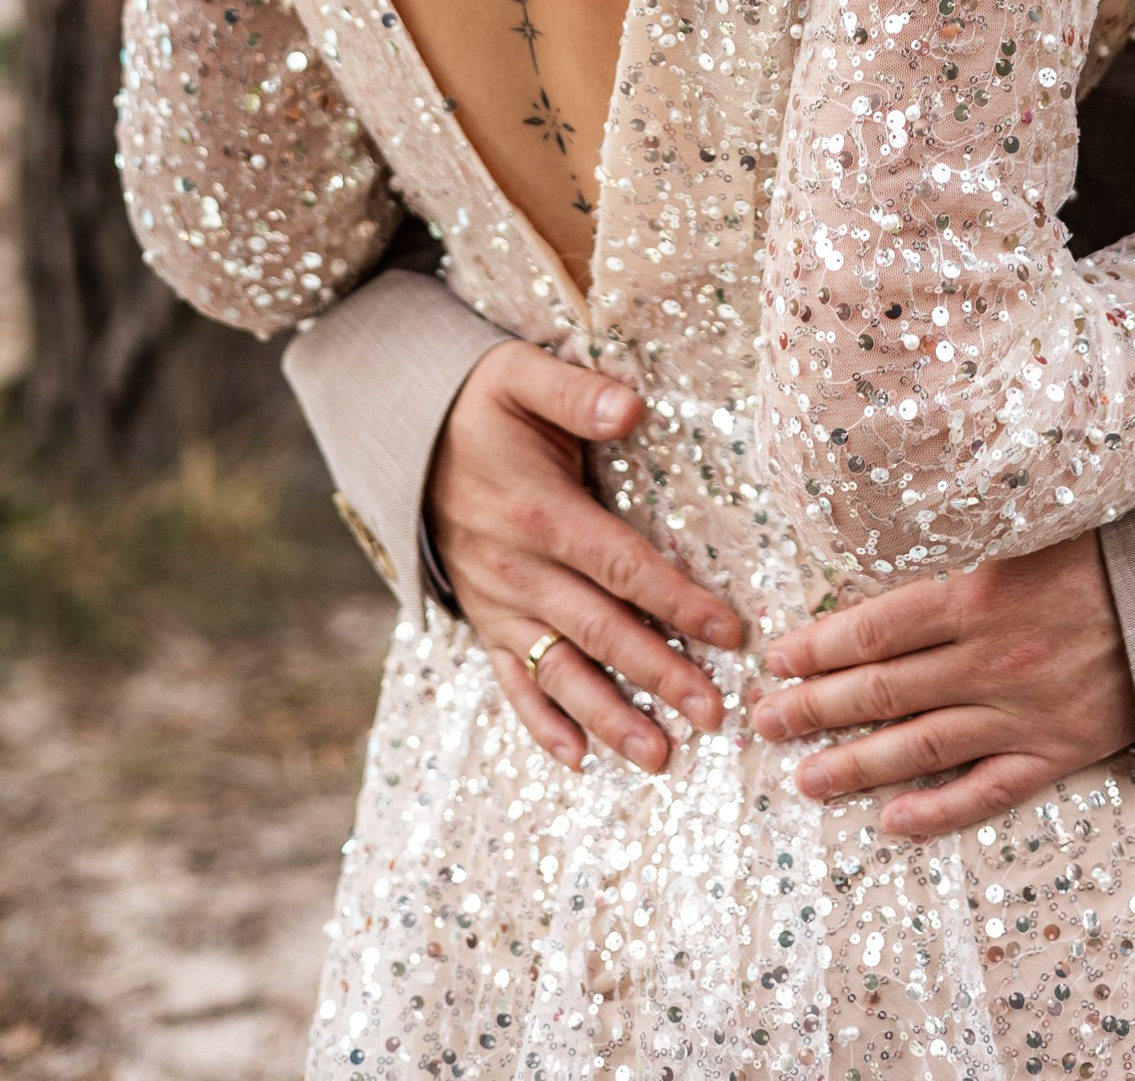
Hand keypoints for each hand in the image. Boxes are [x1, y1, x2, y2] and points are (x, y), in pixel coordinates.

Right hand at [429, 342, 743, 771]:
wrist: (406, 438)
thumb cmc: (481, 404)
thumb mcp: (521, 376)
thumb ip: (575, 393)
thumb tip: (631, 407)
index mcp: (539, 512)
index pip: (620, 565)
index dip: (675, 600)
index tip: (729, 631)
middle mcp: (517, 570)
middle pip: (600, 631)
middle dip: (659, 676)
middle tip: (714, 714)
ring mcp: (498, 603)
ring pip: (559, 671)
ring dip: (609, 718)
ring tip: (659, 758)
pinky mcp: (484, 623)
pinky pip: (511, 682)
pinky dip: (541, 724)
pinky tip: (579, 759)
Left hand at [751, 533, 1134, 839]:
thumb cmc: (1107, 545)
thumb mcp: (1028, 521)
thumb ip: (964, 540)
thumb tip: (894, 541)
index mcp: (978, 592)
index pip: (874, 629)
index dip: (817, 648)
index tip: (776, 659)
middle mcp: (991, 658)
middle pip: (881, 691)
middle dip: (814, 709)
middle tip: (764, 722)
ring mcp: (1023, 711)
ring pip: (919, 746)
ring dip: (854, 766)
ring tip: (805, 779)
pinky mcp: (1058, 750)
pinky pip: (986, 791)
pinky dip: (937, 811)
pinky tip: (892, 824)